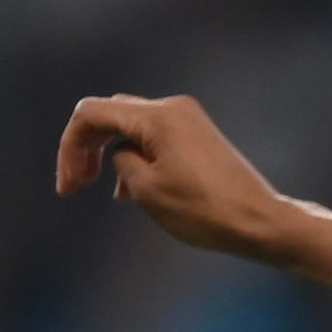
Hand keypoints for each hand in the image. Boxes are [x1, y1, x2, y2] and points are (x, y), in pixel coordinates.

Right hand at [54, 94, 299, 260]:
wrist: (263, 223)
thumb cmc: (206, 212)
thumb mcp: (146, 190)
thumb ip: (121, 162)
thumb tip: (124, 153)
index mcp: (156, 116)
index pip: (91, 113)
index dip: (70, 147)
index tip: (69, 187)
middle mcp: (173, 108)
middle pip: (111, 115)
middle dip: (87, 149)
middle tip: (75, 186)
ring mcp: (190, 120)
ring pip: (132, 128)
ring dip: (111, 155)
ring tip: (106, 192)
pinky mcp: (201, 137)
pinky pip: (156, 139)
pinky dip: (137, 158)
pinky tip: (131, 191)